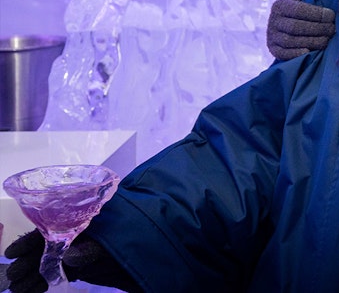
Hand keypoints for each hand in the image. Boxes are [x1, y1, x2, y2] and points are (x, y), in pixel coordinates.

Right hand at [3, 229, 142, 292]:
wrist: (157, 242)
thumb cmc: (138, 233)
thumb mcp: (117, 240)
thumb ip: (93, 247)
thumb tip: (68, 256)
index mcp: (84, 220)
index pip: (52, 228)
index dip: (31, 240)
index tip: (13, 253)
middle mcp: (79, 234)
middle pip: (47, 247)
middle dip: (29, 263)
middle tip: (13, 280)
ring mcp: (81, 249)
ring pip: (51, 262)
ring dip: (34, 275)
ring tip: (18, 289)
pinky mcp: (85, 264)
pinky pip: (61, 272)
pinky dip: (47, 281)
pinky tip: (33, 290)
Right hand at [266, 0, 336, 59]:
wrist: (282, 26)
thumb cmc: (296, 7)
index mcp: (280, 5)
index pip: (299, 10)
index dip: (316, 14)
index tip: (332, 16)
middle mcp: (273, 21)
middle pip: (296, 27)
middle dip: (317, 28)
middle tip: (332, 29)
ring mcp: (272, 36)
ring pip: (292, 41)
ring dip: (312, 41)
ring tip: (327, 39)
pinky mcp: (273, 50)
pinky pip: (285, 54)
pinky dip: (298, 53)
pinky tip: (311, 51)